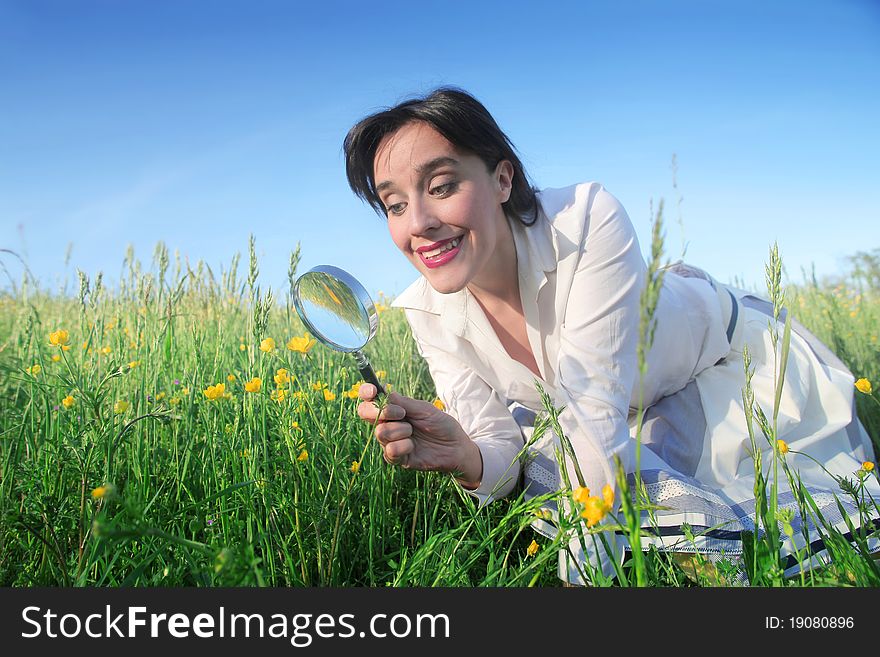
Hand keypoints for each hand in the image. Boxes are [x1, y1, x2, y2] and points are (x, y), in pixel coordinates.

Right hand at [356, 384, 482, 487]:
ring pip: (381, 432)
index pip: (370, 400)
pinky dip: (404, 445)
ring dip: (401, 430)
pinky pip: (390, 450)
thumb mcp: (425, 409)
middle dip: (381, 411)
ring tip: (414, 432)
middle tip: (401, 414)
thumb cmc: (441, 425)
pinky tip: (413, 446)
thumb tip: (385, 393)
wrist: (455, 446)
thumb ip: (404, 403)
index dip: (366, 392)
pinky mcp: (396, 458)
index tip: (372, 390)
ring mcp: (390, 441)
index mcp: (393, 409)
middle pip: (365, 414)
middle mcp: (388, 424)